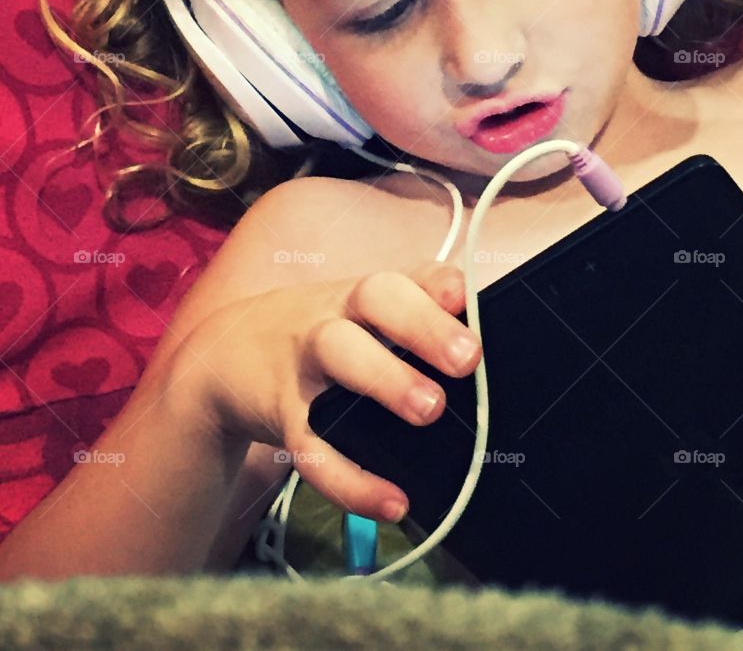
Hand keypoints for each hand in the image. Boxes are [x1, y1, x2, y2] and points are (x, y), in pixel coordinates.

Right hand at [170, 259, 481, 523]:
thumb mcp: (360, 313)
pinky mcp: (283, 417)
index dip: (433, 284)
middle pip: (373, 300)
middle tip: (467, 359)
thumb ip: (419, 316)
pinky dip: (352, 482)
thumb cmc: (321, 333)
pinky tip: (394, 503)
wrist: (226, 354)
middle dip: (422, 326)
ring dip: (386, 380)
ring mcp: (305, 363)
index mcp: (361, 295)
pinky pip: (313, 449)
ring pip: (339, 357)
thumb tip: (481, 343)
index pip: (402, 275)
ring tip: (430, 410)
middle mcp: (334, 318)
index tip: (462, 298)